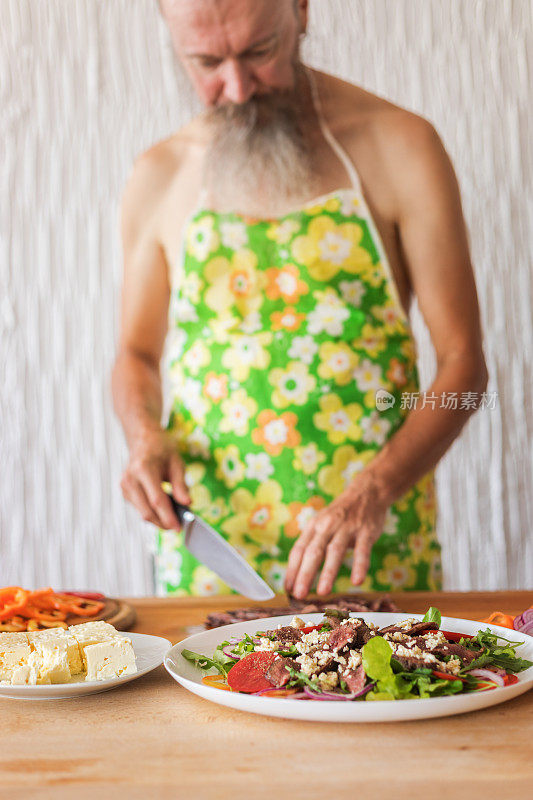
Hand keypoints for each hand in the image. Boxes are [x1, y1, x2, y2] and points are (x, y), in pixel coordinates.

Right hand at [120, 428, 190, 528]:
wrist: (143, 440)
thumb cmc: (162, 450)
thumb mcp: (177, 463)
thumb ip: (181, 485)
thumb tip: (188, 504)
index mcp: (143, 469)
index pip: (156, 500)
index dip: (168, 517)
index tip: (179, 528)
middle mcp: (130, 479)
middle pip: (147, 512)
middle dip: (163, 523)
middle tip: (178, 527)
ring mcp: (124, 487)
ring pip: (142, 513)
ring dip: (158, 519)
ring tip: (174, 516)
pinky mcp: (124, 492)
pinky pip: (140, 509)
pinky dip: (152, 512)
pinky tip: (163, 508)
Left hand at [284, 471, 388, 598]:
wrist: (367, 493)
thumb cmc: (340, 516)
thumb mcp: (321, 524)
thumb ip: (311, 545)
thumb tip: (297, 574)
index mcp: (313, 526)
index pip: (298, 550)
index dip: (292, 570)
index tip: (287, 589)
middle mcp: (327, 526)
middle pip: (313, 552)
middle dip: (305, 574)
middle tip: (299, 595)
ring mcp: (347, 528)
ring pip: (335, 551)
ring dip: (328, 572)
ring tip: (322, 592)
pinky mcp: (366, 532)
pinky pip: (362, 550)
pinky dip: (359, 566)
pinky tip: (356, 581)